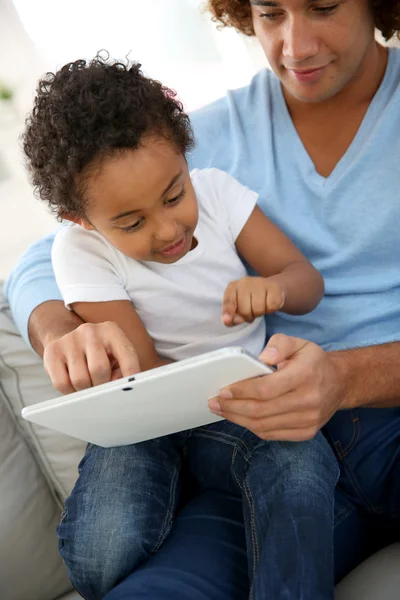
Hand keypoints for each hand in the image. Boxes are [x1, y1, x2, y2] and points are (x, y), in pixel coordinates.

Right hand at [43, 321, 139, 393]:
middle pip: (99, 369)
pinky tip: (74, 385)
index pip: (126, 355)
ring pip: (80, 380)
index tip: (132, 390)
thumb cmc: (101, 354)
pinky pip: (62, 383)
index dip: (131, 375)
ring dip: (86, 390)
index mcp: (112, 330)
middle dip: (102, 386)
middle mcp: (90, 331)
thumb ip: (123, 370)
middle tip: (102, 388)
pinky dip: (70, 391)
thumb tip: (119, 387)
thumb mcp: (116, 356)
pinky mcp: (53, 351)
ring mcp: (70, 339)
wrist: (71, 340)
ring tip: (88, 385)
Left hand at [208, 334, 346, 440]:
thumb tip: (262, 357)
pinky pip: (272, 434)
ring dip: (238, 419)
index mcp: (305, 375)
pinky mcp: (306, 432)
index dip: (241, 391)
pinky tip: (241, 418)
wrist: (339, 383)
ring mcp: (309, 420)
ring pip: (264, 425)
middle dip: (233, 407)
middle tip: (215, 402)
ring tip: (222, 410)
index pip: (266, 389)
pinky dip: (252, 427)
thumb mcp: (299, 343)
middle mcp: (309, 400)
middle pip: (261, 410)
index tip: (223, 390)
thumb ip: (279, 344)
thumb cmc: (312, 361)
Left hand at [222, 276, 284, 325]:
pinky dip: (271, 310)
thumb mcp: (238, 308)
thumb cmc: (251, 300)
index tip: (229, 321)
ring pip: (259, 310)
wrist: (270, 288)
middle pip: (245, 311)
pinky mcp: (274, 286)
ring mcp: (259, 282)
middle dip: (249, 316)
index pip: (229, 301)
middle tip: (252, 312)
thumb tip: (228, 322)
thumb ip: (232, 317)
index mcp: (233, 287)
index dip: (228, 312)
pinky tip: (269, 304)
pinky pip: (271, 307)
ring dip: (260, 314)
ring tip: (260, 307)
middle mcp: (245, 282)